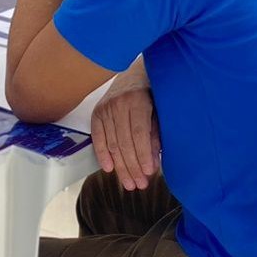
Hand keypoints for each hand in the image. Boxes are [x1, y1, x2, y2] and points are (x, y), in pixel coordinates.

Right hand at [91, 70, 158, 191]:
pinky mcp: (97, 112)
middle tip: (140, 184)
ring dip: (120, 166)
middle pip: (124, 142)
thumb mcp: (160, 109)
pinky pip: (98, 137)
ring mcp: (105, 107)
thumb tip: (153, 163)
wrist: (135, 72)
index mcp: (138, 100)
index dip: (143, 155)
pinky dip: (102, 154)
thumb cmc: (153, 92)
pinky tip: (109, 169)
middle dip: (132, 166)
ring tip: (129, 183)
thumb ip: (155, 134)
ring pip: (112, 143)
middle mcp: (119, 103)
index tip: (149, 172)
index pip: (139, 133)